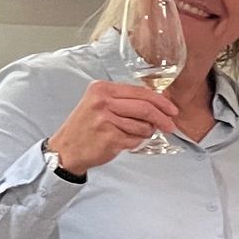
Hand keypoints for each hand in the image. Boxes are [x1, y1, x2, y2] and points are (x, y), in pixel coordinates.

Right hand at [45, 79, 180, 174]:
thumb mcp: (100, 104)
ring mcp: (105, 120)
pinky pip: (135, 140)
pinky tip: (122, 142)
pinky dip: (135, 142)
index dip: (161, 102)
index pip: (140, 92)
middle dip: (163, 118)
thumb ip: (124, 100)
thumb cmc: (86, 127)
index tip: (172, 110)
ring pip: (143, 126)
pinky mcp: (109, 138)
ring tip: (132, 134)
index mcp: (102, 89)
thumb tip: (158, 103)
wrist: (66, 150)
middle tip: (170, 125)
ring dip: (145, 133)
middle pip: (145, 108)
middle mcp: (102, 102)